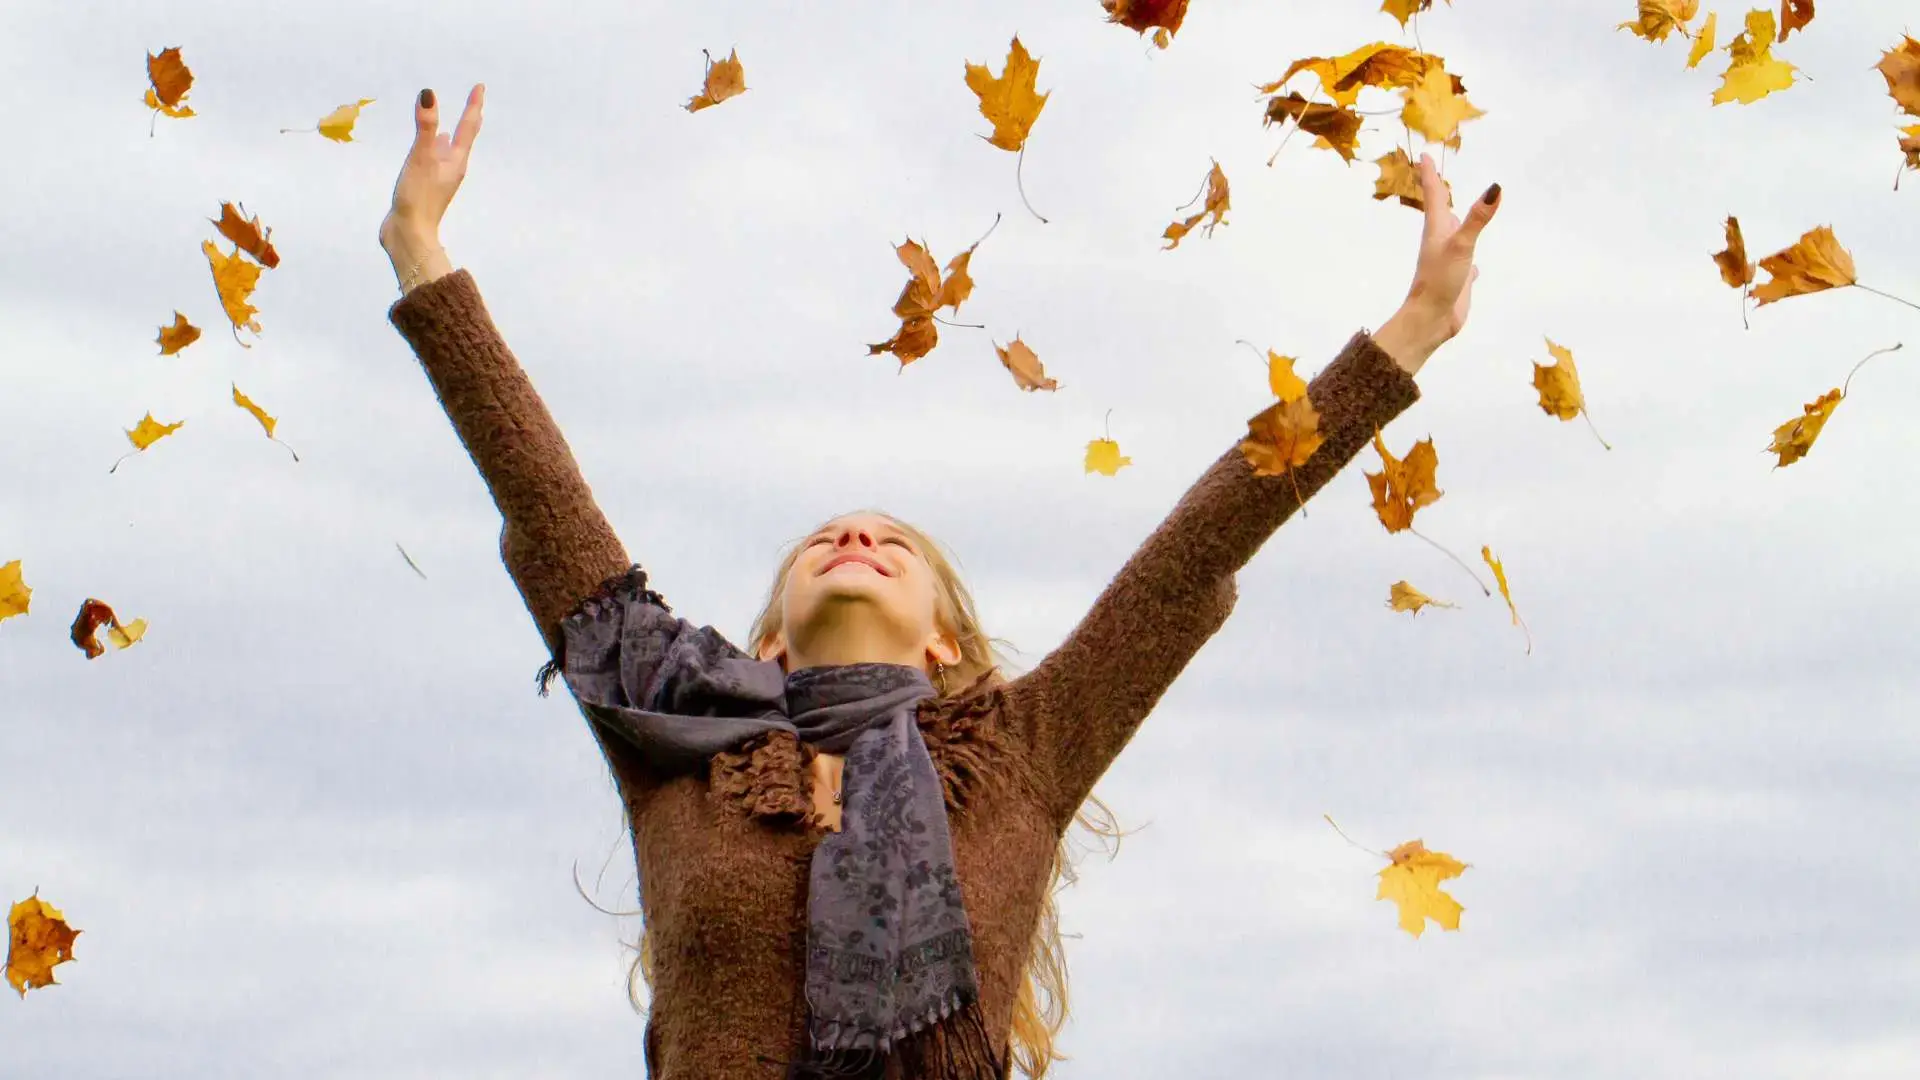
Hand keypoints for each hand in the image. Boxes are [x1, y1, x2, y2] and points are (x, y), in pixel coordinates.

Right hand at [379, 84, 484, 256]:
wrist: (409, 234)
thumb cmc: (418, 197)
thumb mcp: (421, 157)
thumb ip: (425, 126)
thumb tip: (429, 94)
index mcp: (456, 160)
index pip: (468, 126)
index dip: (473, 105)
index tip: (480, 87)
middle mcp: (451, 167)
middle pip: (463, 138)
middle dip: (468, 118)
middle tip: (473, 100)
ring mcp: (439, 178)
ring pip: (447, 149)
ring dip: (450, 133)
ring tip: (451, 122)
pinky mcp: (425, 186)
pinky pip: (432, 159)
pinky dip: (433, 147)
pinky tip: (429, 148)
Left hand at [1373, 153, 1500, 375]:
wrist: (1429, 321)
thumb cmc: (1439, 281)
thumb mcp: (1462, 246)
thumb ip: (1478, 218)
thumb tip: (1495, 189)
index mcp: (1437, 229)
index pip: (1435, 194)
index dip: (1430, 173)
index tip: (1424, 155)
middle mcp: (1442, 241)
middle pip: (1441, 211)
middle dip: (1440, 193)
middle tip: (1436, 176)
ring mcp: (1450, 260)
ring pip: (1455, 235)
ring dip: (1457, 222)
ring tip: (1457, 212)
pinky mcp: (1458, 278)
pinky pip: (1467, 263)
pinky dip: (1472, 259)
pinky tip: (1476, 266)